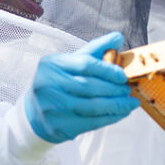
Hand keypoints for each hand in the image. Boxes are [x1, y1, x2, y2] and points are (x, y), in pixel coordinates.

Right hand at [23, 32, 139, 142]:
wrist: (35, 112)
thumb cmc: (59, 82)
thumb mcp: (72, 62)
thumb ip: (95, 49)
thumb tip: (118, 37)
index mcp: (52, 64)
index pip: (85, 64)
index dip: (107, 70)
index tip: (123, 76)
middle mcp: (48, 84)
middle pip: (89, 87)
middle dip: (114, 89)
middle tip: (128, 90)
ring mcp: (51, 107)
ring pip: (92, 107)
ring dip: (116, 105)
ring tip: (130, 103)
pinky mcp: (58, 126)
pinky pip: (91, 122)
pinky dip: (110, 118)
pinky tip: (120, 113)